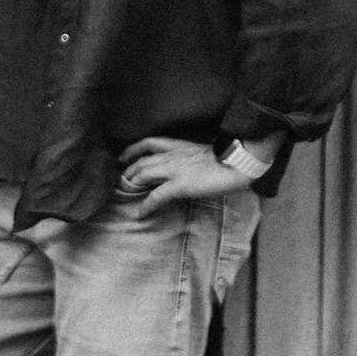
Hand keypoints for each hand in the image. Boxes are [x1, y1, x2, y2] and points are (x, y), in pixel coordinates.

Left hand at [115, 136, 252, 211]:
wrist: (238, 163)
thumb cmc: (227, 159)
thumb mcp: (203, 154)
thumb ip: (189, 158)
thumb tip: (184, 169)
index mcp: (180, 145)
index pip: (149, 142)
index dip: (132, 149)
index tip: (122, 157)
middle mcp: (174, 155)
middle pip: (142, 160)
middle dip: (127, 170)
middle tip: (119, 181)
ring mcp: (176, 170)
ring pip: (144, 174)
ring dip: (131, 184)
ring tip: (123, 194)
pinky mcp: (180, 185)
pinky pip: (157, 196)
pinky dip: (146, 205)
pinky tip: (139, 213)